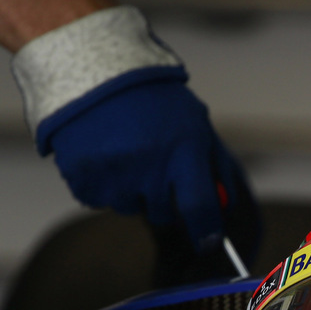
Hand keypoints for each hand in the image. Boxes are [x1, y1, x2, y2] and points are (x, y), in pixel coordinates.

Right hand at [43, 75, 259, 272]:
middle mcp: (149, 166)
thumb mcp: (195, 123)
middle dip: (164, 200)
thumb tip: (226, 208)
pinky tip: (103, 153)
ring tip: (125, 151)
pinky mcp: (84, 177)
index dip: (206, 232)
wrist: (94, 69)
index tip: (208, 240)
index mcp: (183, 151)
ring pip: (130, 208)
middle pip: (164, 215)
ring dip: (132, 191)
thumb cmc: (154, 99)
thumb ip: (215, 166)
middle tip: (155, 168)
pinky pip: (99, 200)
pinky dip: (103, 184)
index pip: (200, 210)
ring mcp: (114, 174)